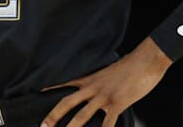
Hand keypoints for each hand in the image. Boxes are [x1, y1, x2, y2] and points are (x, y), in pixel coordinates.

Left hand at [40, 38, 169, 126]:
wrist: (145, 61)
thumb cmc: (129, 66)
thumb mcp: (108, 72)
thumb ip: (98, 81)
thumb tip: (94, 89)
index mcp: (90, 79)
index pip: (65, 83)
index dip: (51, 88)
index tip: (37, 93)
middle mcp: (93, 87)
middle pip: (68, 102)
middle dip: (54, 115)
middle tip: (44, 126)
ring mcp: (104, 96)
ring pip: (82, 115)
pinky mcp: (118, 103)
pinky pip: (108, 124)